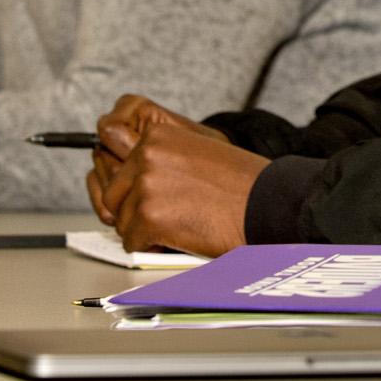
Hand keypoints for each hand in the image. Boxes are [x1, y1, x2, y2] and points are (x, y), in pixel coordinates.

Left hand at [97, 119, 265, 256]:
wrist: (266, 204)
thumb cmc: (240, 182)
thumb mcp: (196, 149)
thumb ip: (160, 154)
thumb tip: (125, 172)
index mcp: (157, 133)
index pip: (117, 164)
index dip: (131, 184)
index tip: (145, 192)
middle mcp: (146, 155)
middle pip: (114, 194)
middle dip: (134, 210)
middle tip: (169, 213)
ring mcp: (145, 185)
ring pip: (121, 220)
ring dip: (145, 229)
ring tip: (180, 223)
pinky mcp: (148, 217)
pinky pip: (132, 241)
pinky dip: (151, 246)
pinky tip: (179, 236)